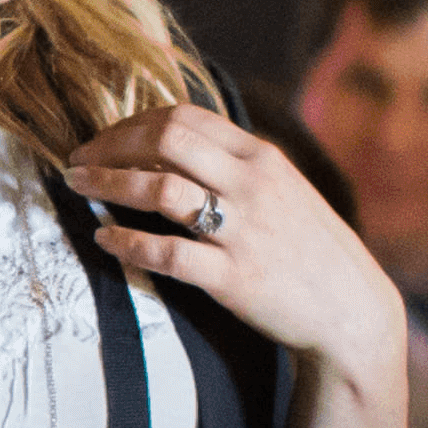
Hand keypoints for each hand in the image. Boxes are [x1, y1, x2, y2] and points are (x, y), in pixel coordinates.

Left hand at [65, 104, 403, 383]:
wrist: (350, 311)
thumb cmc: (309, 250)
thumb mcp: (282, 190)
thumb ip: (234, 167)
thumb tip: (172, 147)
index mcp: (262, 157)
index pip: (185, 117)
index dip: (133, 122)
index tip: (104, 139)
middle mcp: (252, 185)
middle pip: (167, 138)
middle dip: (111, 144)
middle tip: (79, 160)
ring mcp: (243, 231)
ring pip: (161, 190)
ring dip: (109, 183)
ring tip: (77, 188)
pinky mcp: (233, 278)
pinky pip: (167, 253)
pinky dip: (127, 243)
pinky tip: (104, 239)